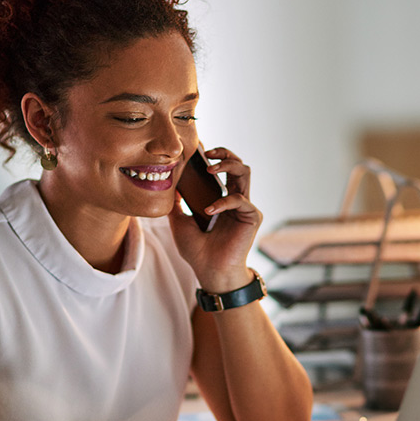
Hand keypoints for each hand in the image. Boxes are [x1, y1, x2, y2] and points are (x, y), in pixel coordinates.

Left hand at [169, 147, 262, 292]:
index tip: (198, 148)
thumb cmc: (198, 252)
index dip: (214, 155)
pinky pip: (240, 199)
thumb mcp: (179, 223)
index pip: (222, 169)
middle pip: (237, 164)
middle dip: (224, 152)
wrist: (210, 272)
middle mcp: (236, 199)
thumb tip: (168, 183)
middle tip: (206, 153)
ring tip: (209, 168)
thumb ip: (177, 203)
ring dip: (228, 164)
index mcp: (222, 199)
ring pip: (245, 172)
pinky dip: (224, 201)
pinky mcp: (252, 217)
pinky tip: (210, 210)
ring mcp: (245, 207)